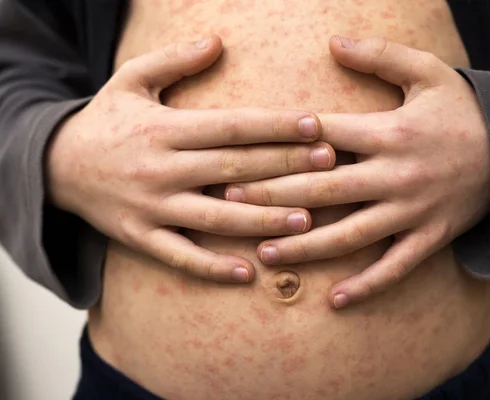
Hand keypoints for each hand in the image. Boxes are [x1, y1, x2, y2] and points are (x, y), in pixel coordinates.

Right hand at [46, 36, 334, 283]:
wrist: (53, 165)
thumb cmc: (105, 121)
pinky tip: (248, 273)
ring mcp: (151, 207)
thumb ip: (174, 60)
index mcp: (165, 129)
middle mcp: (161, 169)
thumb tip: (218, 41)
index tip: (315, 124)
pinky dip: (212, 267)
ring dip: (262, 220)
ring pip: (215, 218)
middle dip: (285, 167)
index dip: (275, 126)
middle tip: (330, 165)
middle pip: (234, 169)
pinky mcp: (139, 237)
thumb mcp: (130, 80)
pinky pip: (180, 257)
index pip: (231, 126)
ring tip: (306, 220)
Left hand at [225, 36, 489, 306]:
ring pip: (350, 234)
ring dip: (305, 246)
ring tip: (265, 253)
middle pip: (323, 189)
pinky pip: (395, 267)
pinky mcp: (429, 237)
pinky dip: (367, 284)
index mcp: (389, 132)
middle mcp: (395, 175)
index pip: (324, 138)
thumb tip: (332, 42)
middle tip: (228, 202)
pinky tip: (335, 300)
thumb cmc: (462, 111)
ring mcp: (412, 211)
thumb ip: (380, 56)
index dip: (280, 143)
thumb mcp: (428, 73)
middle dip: (273, 196)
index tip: (238, 149)